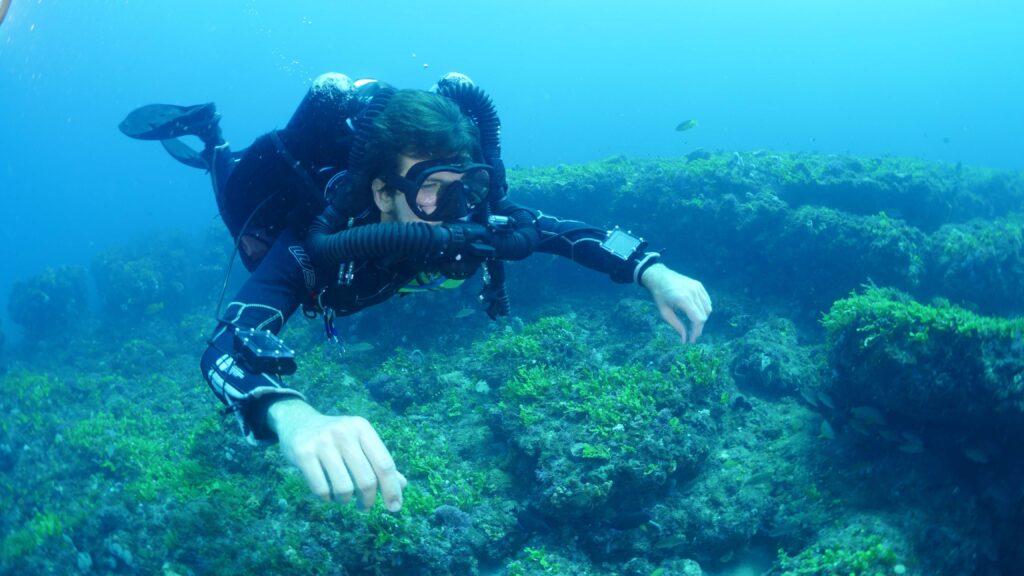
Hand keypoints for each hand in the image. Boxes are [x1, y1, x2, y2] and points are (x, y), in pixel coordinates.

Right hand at [268, 399, 406, 511]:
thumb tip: (402, 485)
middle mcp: (344, 432)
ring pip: (344, 488)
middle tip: (364, 508)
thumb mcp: (359, 442)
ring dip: (345, 500)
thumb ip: (379, 462)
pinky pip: (321, 489)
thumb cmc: (336, 437)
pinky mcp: (303, 453)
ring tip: (343, 497)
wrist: (298, 421)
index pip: (385, 464)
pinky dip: (327, 499)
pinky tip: (327, 494)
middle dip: (368, 500)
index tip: (395, 508)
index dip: (392, 489)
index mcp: (362, 428)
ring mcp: (322, 442)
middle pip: (366, 479)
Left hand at [640, 263, 711, 342]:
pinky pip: (707, 301)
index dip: (696, 332)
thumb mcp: (665, 313)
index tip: (692, 340)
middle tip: (692, 334)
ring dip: (702, 318)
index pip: (698, 320)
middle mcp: (693, 293)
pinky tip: (696, 313)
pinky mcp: (699, 285)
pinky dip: (704, 309)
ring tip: (693, 324)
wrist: (659, 277)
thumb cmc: (659, 296)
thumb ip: (677, 326)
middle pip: (704, 315)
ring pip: (708, 308)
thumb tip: (685, 339)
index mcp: (683, 299)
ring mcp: (697, 287)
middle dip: (699, 327)